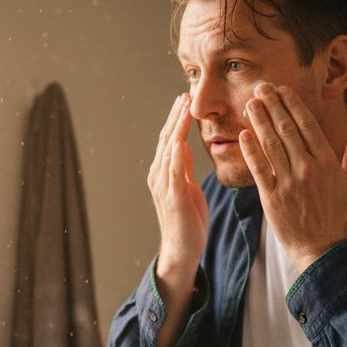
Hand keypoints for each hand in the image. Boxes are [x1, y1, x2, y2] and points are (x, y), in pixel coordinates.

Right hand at [147, 93, 207, 346]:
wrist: (182, 251)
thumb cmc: (187, 221)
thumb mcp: (186, 187)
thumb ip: (182, 167)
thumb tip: (183, 145)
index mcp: (164, 172)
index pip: (170, 138)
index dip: (177, 118)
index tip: (185, 99)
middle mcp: (159, 176)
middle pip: (166, 139)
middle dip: (175, 117)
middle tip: (184, 95)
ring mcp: (163, 187)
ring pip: (167, 150)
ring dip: (175, 128)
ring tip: (183, 109)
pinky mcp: (172, 199)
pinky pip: (172, 173)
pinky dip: (175, 156)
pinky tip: (180, 140)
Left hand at [238, 82, 346, 272]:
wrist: (320, 246)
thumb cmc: (336, 213)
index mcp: (327, 162)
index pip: (308, 125)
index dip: (293, 105)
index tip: (282, 90)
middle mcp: (308, 169)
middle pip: (287, 130)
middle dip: (273, 105)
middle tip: (261, 87)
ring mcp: (288, 183)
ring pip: (271, 145)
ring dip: (260, 121)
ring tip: (250, 103)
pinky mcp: (271, 197)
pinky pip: (259, 169)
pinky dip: (250, 151)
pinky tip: (243, 134)